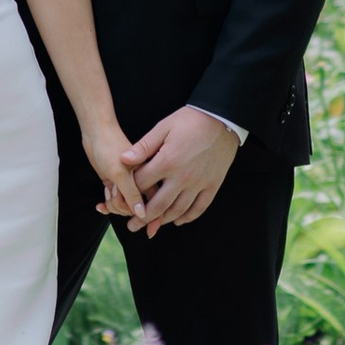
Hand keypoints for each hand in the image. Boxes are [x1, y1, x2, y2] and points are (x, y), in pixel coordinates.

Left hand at [83, 120, 143, 225]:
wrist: (97, 131)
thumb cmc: (109, 146)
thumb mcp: (120, 172)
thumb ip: (132, 193)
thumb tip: (141, 213)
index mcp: (151, 175)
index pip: (146, 204)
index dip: (129, 206)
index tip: (116, 193)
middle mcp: (145, 181)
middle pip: (137, 209)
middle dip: (121, 208)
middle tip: (111, 194)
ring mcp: (132, 183)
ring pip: (127, 207)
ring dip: (114, 206)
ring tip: (107, 192)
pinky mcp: (121, 184)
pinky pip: (118, 202)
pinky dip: (108, 204)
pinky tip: (100, 205)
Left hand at [128, 106, 239, 234]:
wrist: (222, 118)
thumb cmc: (189, 120)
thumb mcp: (163, 127)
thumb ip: (143, 147)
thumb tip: (123, 159)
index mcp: (167, 162)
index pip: (141, 184)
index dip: (129, 192)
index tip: (122, 198)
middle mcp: (182, 177)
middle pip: (158, 205)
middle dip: (142, 218)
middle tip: (132, 226)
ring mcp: (199, 183)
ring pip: (178, 210)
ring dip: (163, 221)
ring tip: (152, 226)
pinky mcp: (212, 185)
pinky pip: (199, 208)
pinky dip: (187, 217)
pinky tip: (177, 220)